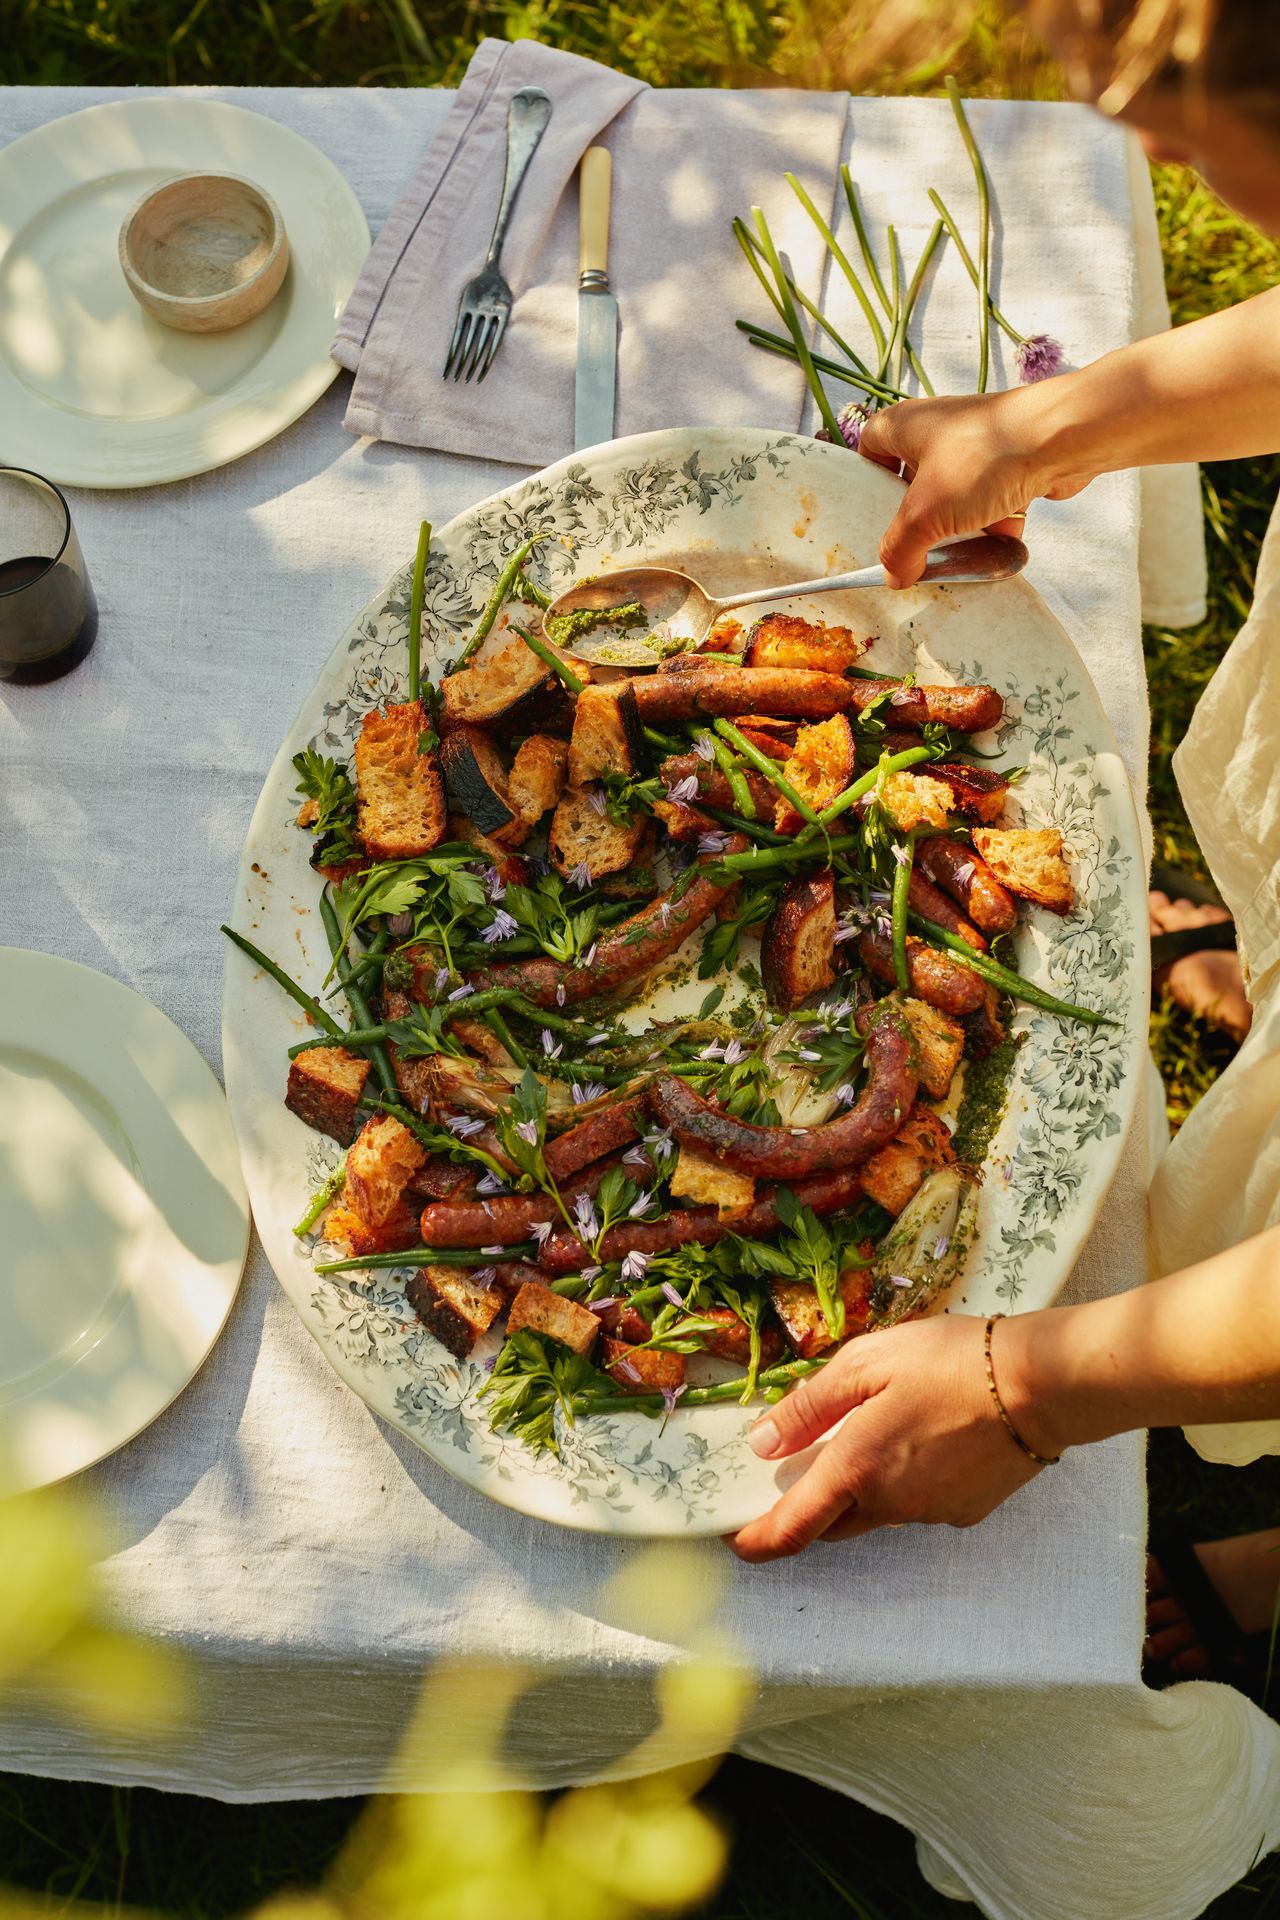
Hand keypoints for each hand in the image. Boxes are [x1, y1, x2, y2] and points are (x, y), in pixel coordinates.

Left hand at [726, 1315, 1045, 1562]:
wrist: (1042, 1384)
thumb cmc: (951, 1361)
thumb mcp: (867, 1363)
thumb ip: (809, 1405)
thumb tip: (762, 1441)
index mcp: (856, 1468)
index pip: (792, 1527)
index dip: (756, 1541)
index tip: (735, 1540)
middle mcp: (890, 1504)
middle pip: (831, 1523)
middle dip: (807, 1508)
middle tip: (799, 1470)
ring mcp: (931, 1514)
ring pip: (877, 1511)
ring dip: (863, 1486)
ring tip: (880, 1429)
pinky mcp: (966, 1513)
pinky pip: (918, 1504)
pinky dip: (907, 1480)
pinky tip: (927, 1437)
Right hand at [858, 387, 1100, 587]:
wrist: (1061, 440)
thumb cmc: (981, 458)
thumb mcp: (925, 514)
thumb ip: (901, 549)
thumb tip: (894, 576)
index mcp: (906, 426)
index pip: (870, 444)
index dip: (865, 476)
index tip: (868, 511)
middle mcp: (941, 430)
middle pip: (914, 479)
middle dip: (916, 518)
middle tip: (909, 549)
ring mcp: (979, 446)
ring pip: (956, 495)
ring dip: (956, 529)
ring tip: (954, 560)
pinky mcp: (1013, 464)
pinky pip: (993, 503)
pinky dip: (993, 528)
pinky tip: (996, 554)